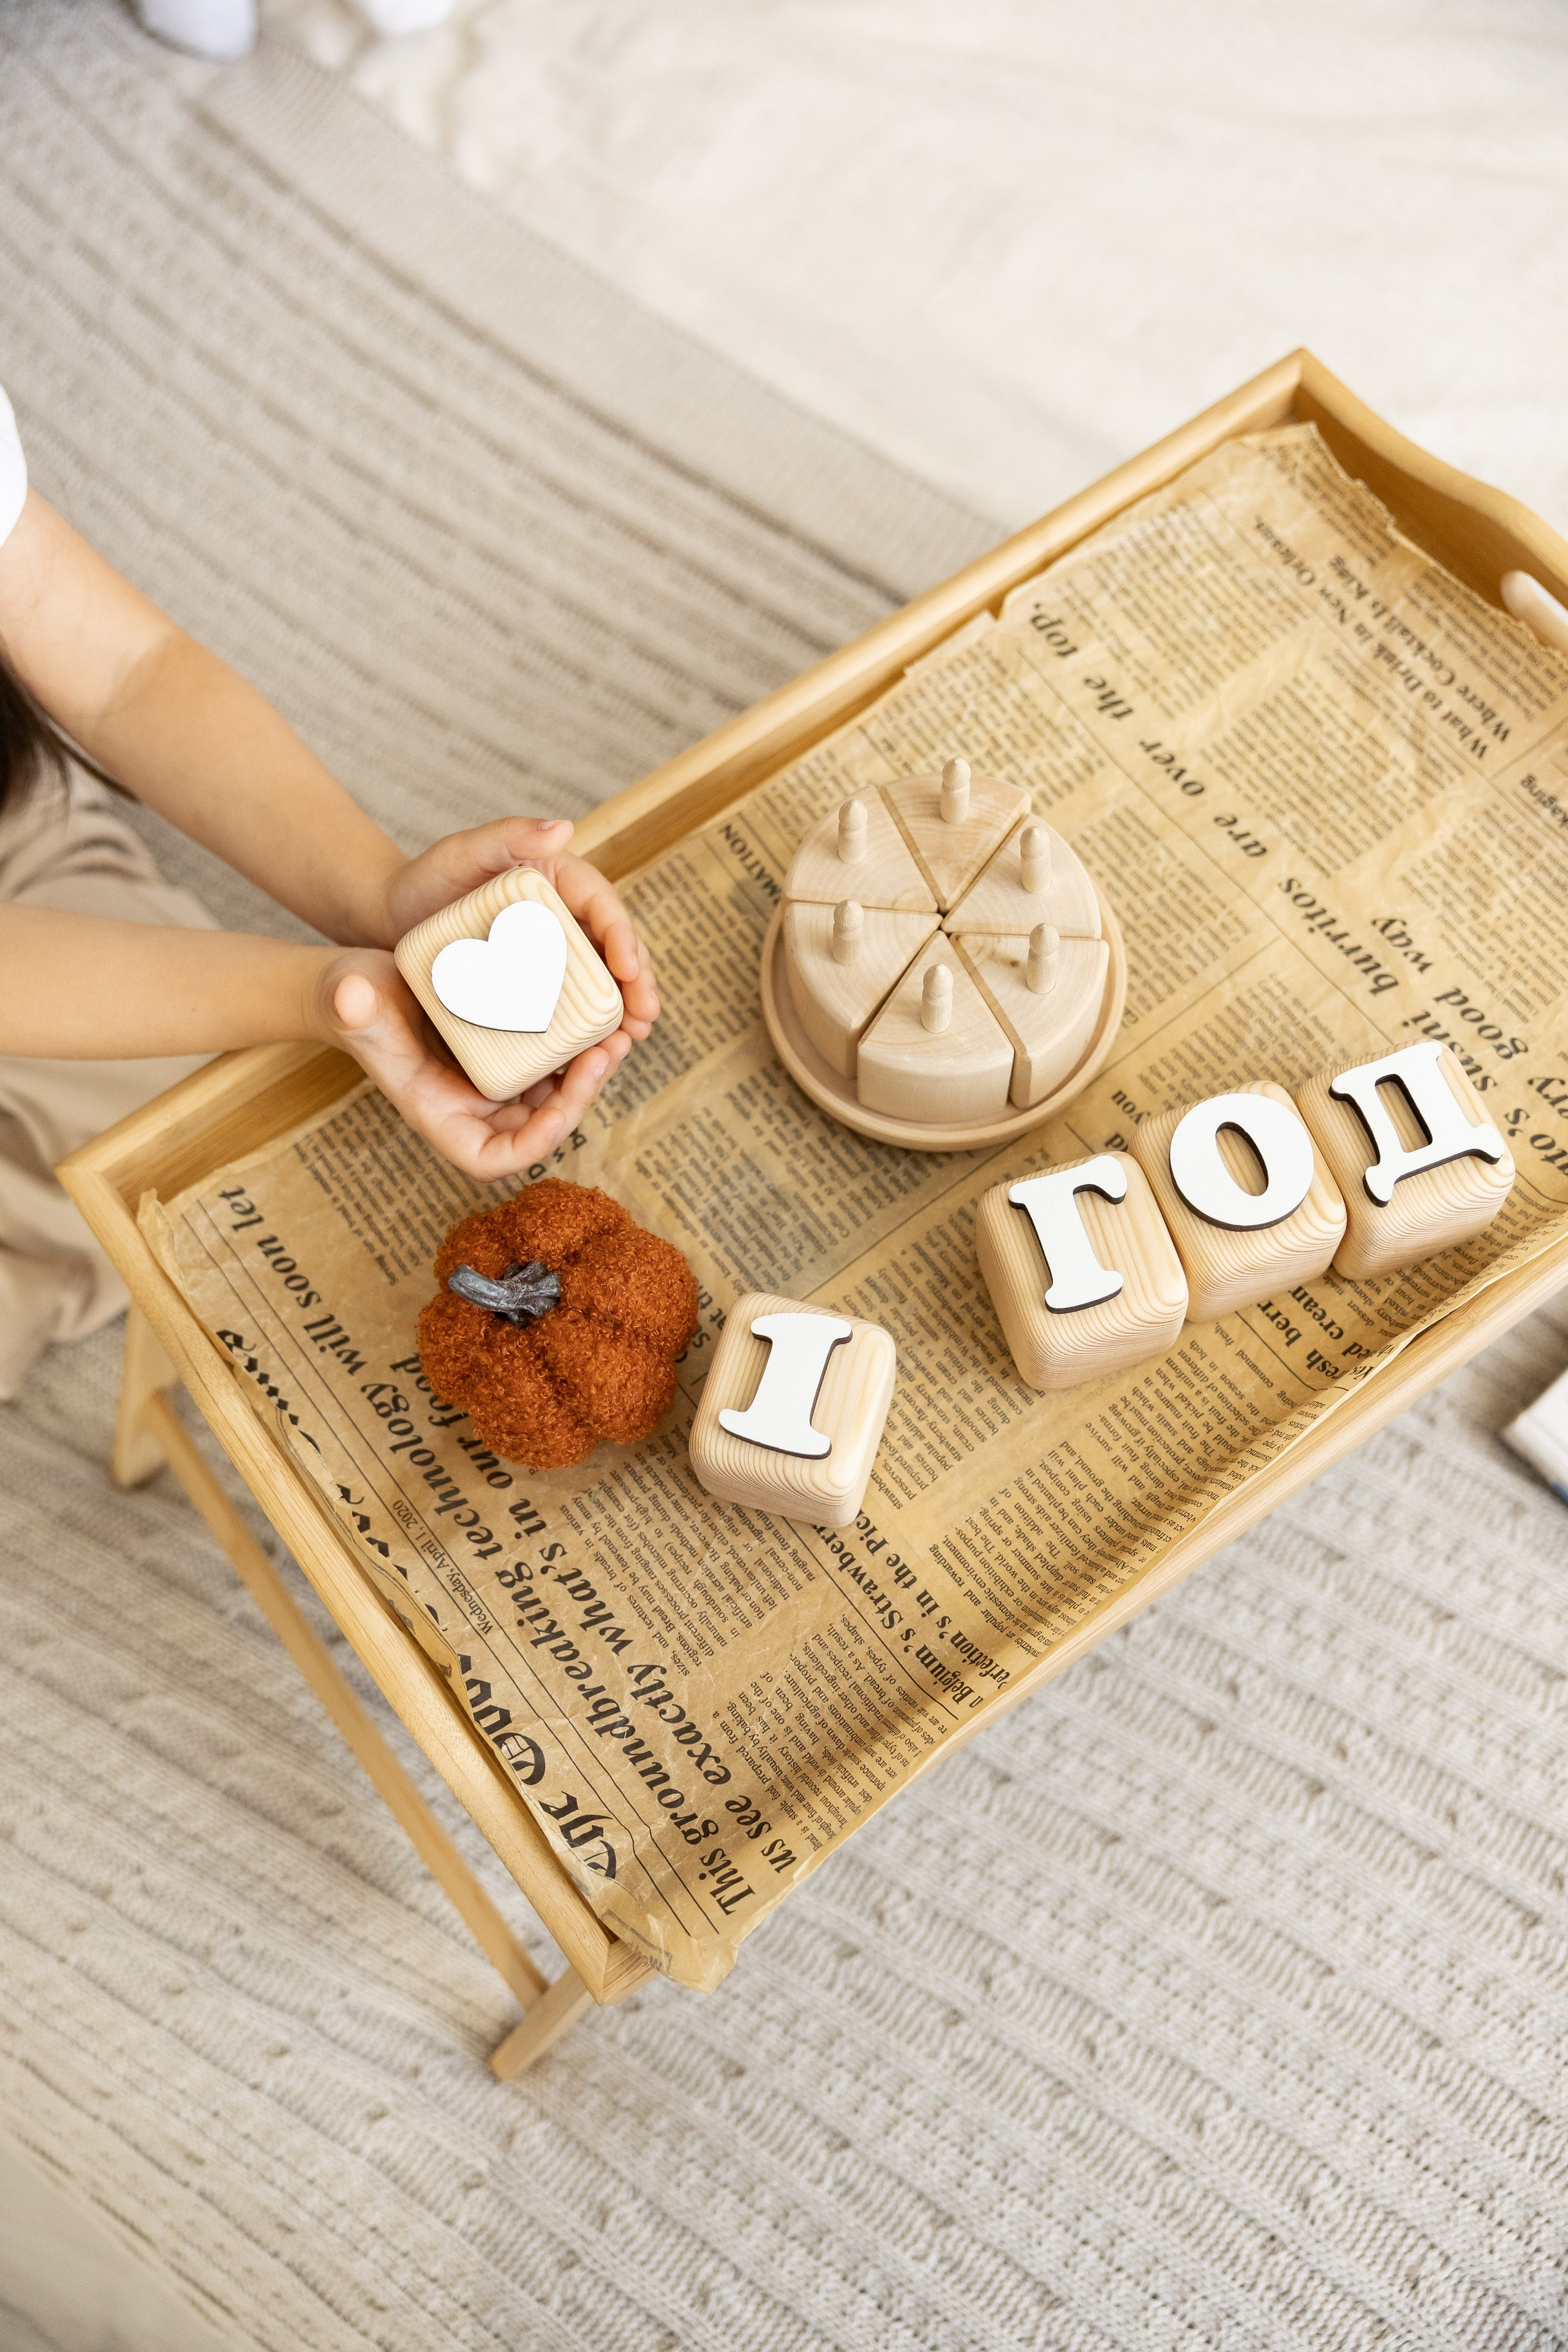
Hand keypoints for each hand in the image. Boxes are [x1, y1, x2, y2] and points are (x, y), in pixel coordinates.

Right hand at [312, 948, 633, 1180]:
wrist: (360, 981)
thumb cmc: (349, 998)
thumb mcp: (349, 999)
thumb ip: (350, 1006)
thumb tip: (352, 997)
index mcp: (440, 1115)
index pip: (493, 1157)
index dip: (533, 1145)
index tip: (561, 1112)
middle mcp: (471, 1109)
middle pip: (539, 1126)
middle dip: (580, 1098)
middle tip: (606, 1052)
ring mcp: (491, 1084)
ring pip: (554, 1095)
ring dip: (589, 1072)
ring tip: (617, 1031)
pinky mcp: (503, 1056)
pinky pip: (551, 1063)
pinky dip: (576, 1046)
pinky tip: (597, 1013)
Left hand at [373, 817, 657, 1041]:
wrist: (390, 919)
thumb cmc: (424, 880)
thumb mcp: (462, 851)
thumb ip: (508, 834)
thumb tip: (564, 829)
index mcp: (558, 879)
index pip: (603, 907)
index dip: (624, 937)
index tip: (631, 971)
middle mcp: (565, 915)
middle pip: (614, 948)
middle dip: (637, 982)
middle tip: (646, 1017)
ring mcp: (553, 952)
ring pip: (602, 979)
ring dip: (624, 1009)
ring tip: (634, 1037)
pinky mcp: (536, 982)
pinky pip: (572, 1003)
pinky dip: (590, 1025)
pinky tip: (599, 1050)